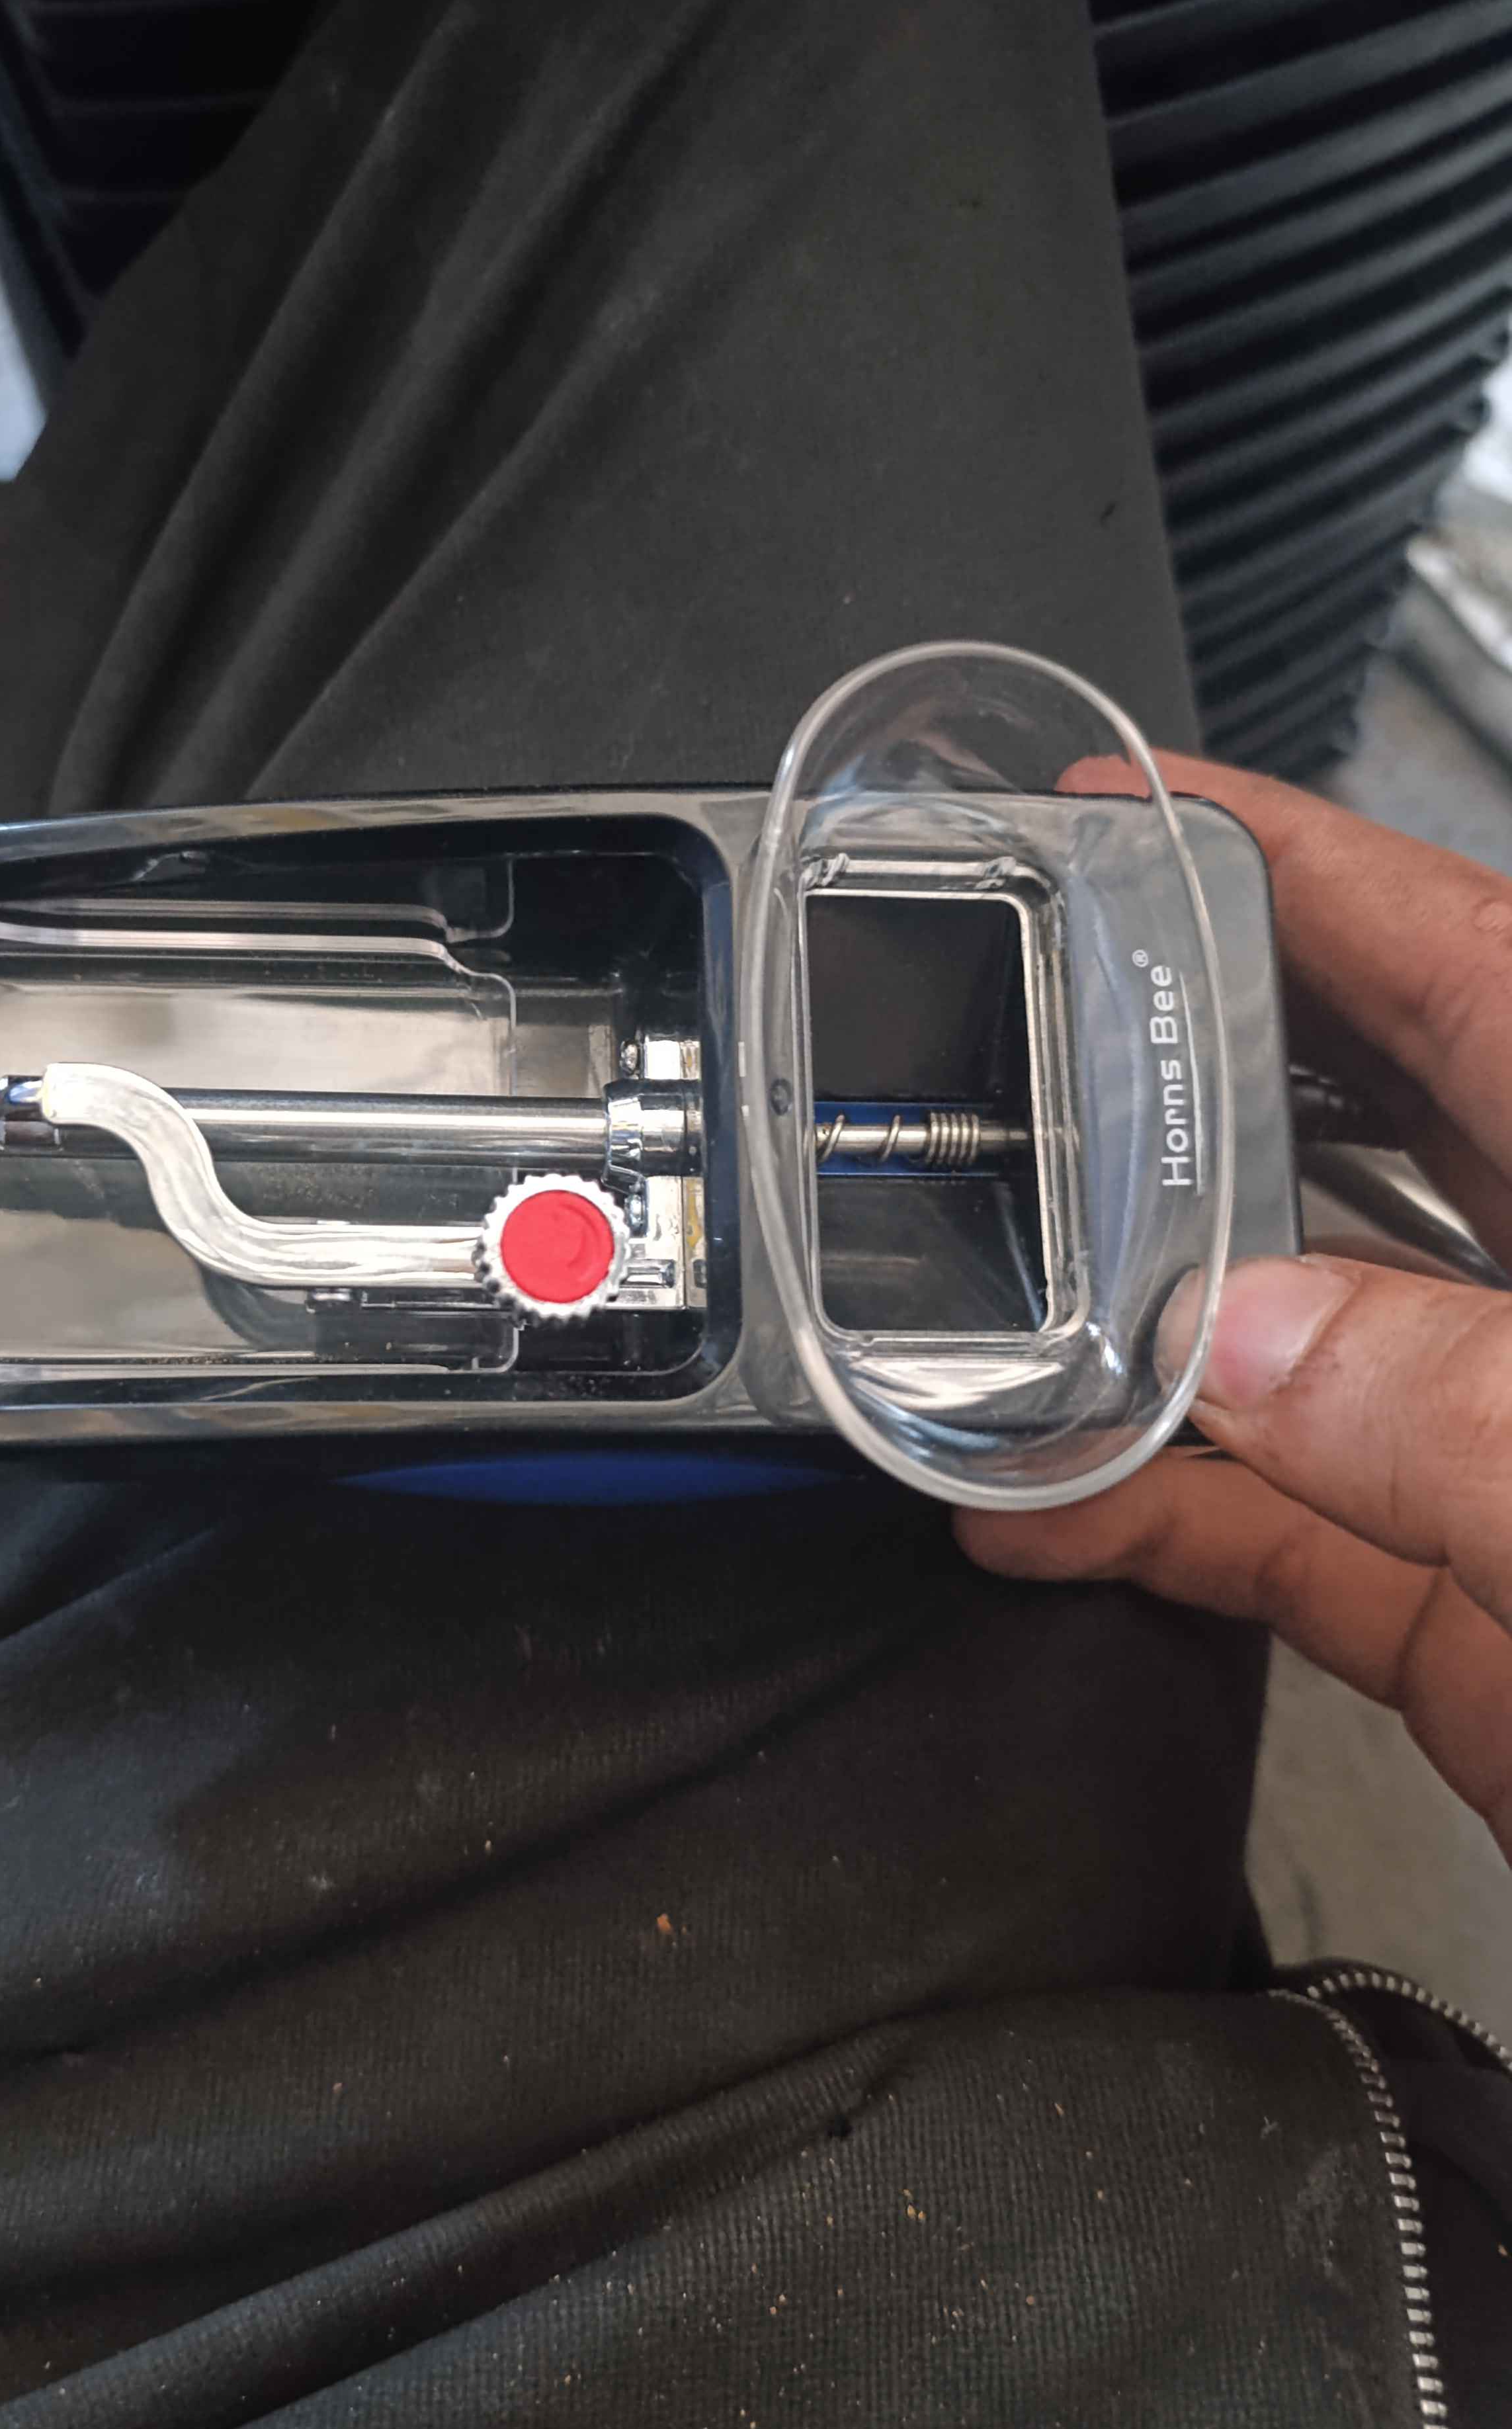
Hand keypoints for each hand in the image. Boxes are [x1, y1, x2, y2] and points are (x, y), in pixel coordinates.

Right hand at [957, 754, 1511, 1856]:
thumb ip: (1480, 1423)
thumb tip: (1256, 1344)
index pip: (1475, 968)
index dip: (1300, 870)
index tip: (1135, 815)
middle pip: (1358, 1144)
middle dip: (1172, 1100)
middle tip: (1006, 1060)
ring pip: (1295, 1356)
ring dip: (1126, 1348)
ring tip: (968, 1321)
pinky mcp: (1480, 1614)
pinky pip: (1283, 1536)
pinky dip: (1150, 1526)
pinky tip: (1034, 1517)